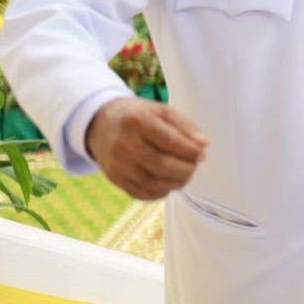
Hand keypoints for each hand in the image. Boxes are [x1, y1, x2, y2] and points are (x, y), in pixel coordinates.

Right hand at [85, 97, 207, 199]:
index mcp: (137, 121)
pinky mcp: (114, 178)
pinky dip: (160, 192)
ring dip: (175, 183)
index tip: (201, 153)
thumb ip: (185, 125)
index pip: (170, 141)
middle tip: (195, 166)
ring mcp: (117, 164)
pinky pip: (140, 193)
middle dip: (185, 169)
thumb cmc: (137, 116)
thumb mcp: (161, 110)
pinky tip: (169, 184)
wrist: (100, 124)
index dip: (190, 150)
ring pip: (152, 183)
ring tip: (185, 175)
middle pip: (161, 165)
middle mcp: (124, 144)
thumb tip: (203, 144)